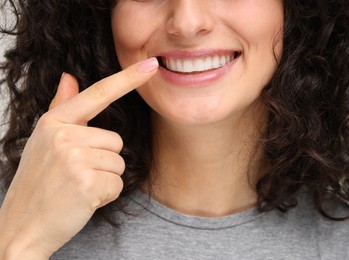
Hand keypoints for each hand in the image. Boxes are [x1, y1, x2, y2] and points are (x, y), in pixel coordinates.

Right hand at [0, 58, 158, 258]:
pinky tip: (83, 200)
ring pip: (119, 163)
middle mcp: (63, 135)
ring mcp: (74, 158)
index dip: (128, 79)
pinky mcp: (86, 182)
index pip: (98, 93)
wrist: (21, 227)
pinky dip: (106, 195)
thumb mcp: (44, 140)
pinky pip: (117, 183)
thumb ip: (61, 108)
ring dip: (105, 179)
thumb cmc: (38, 183)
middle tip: (76, 176)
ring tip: (78, 187)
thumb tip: (70, 77)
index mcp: (54, 122)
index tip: (151, 65)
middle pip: (116, 141)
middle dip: (103, 161)